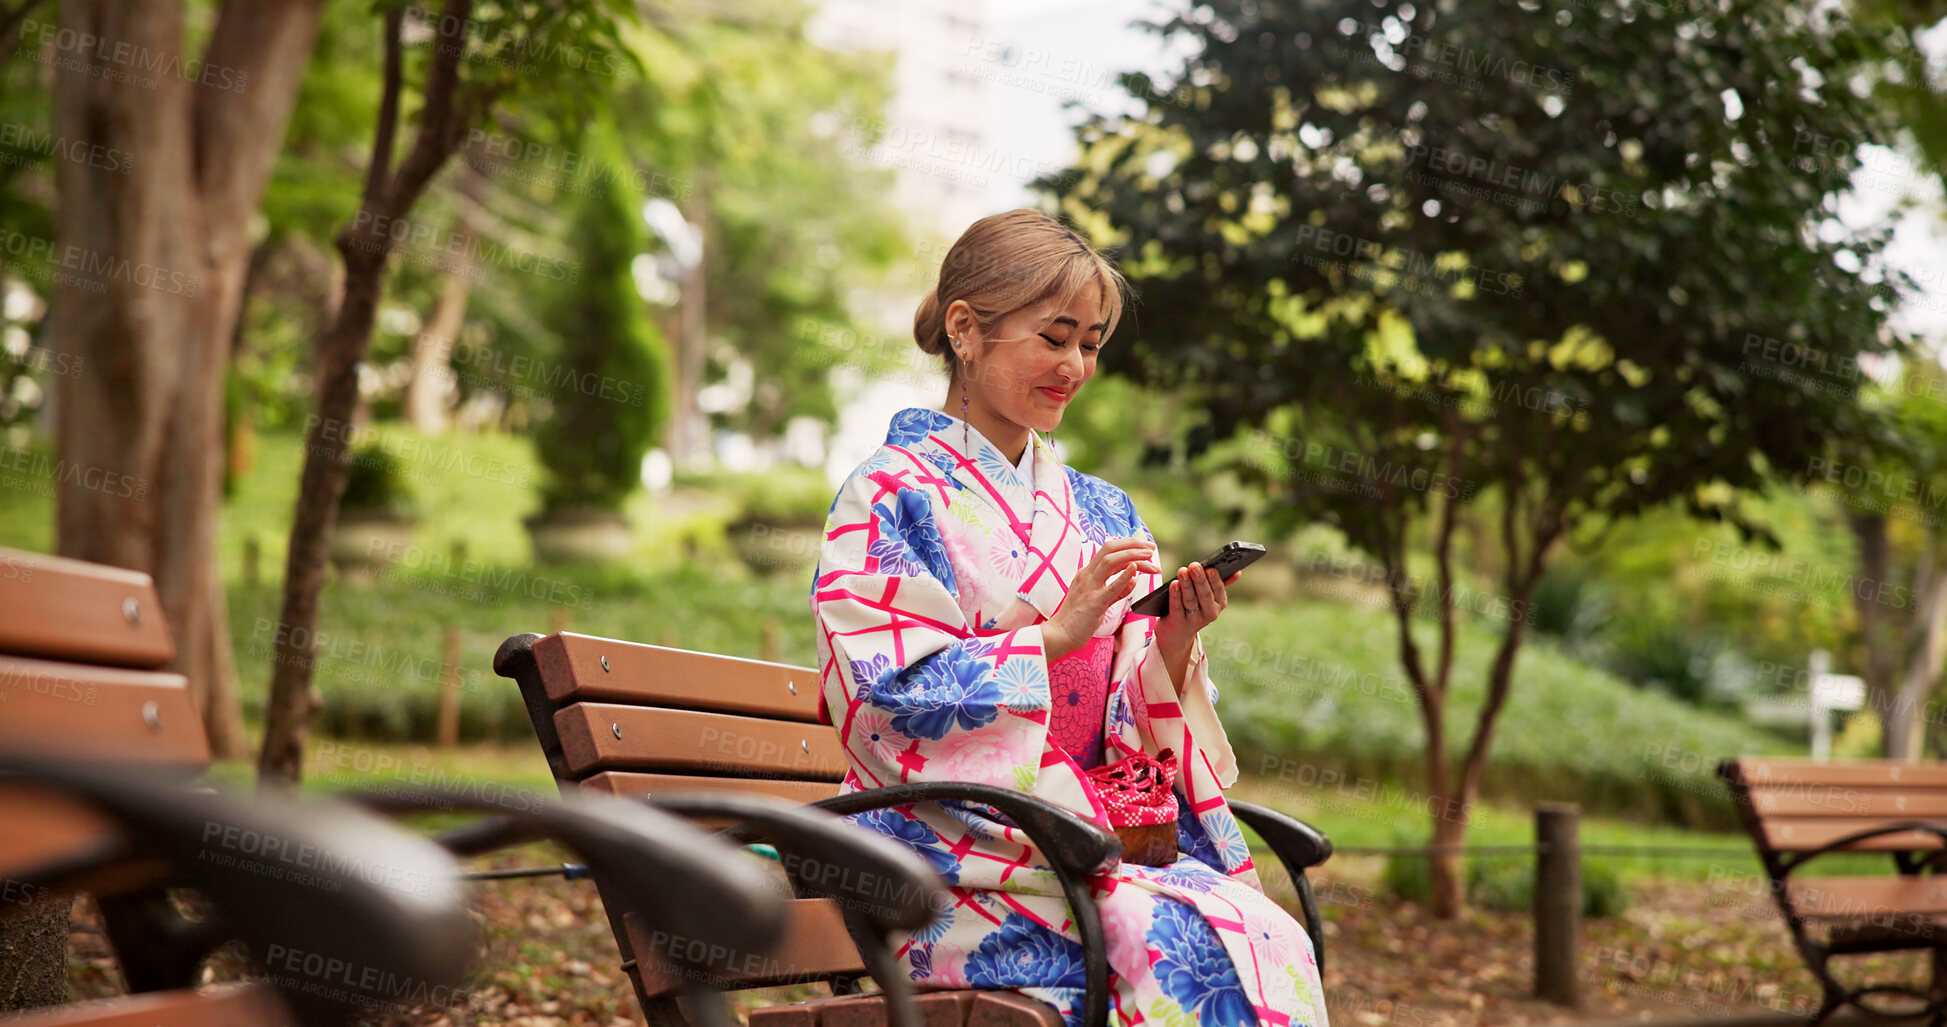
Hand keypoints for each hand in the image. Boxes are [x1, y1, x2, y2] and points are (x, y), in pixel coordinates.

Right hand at [1045, 537, 1158, 660]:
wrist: (1060, 635)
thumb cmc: (1078, 620)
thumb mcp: (1100, 600)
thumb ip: (1116, 590)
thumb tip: (1133, 580)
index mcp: (1087, 573)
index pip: (1108, 551)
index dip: (1128, 545)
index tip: (1145, 547)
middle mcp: (1087, 576)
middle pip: (1109, 549)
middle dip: (1132, 544)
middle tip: (1151, 548)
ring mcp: (1089, 588)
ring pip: (1111, 561)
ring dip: (1132, 555)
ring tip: (1149, 557)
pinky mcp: (1094, 603)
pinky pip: (1111, 586)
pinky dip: (1124, 576)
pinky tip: (1135, 569)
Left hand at [1154, 561, 1241, 694]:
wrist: (1177, 633)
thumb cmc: (1194, 608)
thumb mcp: (1209, 598)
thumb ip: (1220, 583)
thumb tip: (1237, 572)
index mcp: (1219, 604)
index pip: (1218, 590)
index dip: (1214, 579)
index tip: (1210, 568)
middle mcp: (1209, 614)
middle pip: (1204, 595)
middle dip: (1200, 579)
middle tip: (1194, 566)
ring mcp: (1194, 620)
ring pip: (1191, 600)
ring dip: (1186, 585)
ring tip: (1182, 572)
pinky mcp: (1178, 623)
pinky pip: (1177, 607)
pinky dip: (1175, 595)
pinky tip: (1174, 585)